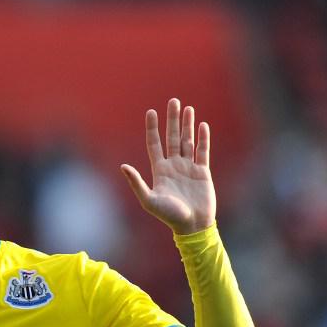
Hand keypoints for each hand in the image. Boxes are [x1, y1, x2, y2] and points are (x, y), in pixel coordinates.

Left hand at [120, 98, 215, 234]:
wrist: (192, 225)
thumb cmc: (169, 215)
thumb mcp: (149, 200)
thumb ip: (136, 183)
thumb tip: (123, 166)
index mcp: (159, 170)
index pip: (154, 144)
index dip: (152, 128)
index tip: (151, 112)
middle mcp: (173, 166)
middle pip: (172, 137)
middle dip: (172, 120)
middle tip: (173, 101)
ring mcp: (188, 167)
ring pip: (187, 141)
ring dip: (187, 125)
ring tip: (188, 108)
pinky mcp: (202, 172)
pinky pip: (202, 151)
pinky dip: (203, 138)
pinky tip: (202, 125)